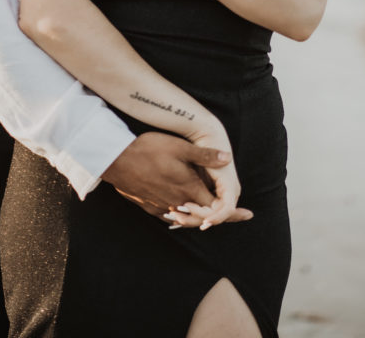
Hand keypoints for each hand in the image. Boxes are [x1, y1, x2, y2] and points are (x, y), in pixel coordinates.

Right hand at [102, 132, 230, 216]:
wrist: (116, 159)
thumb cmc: (149, 149)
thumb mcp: (179, 147)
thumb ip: (204, 155)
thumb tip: (227, 158)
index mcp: (188, 188)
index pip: (217, 205)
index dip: (232, 210)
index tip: (248, 214)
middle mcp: (178, 202)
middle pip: (204, 215)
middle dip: (220, 215)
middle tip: (238, 214)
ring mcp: (162, 206)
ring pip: (187, 217)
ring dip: (200, 216)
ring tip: (210, 214)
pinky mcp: (149, 206)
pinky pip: (170, 215)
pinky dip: (181, 215)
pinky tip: (182, 210)